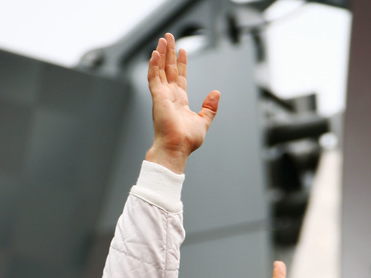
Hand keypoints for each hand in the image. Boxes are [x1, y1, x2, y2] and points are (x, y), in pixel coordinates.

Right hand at [145, 33, 220, 173]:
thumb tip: (216, 93)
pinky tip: (156, 53)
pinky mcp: (157, 97)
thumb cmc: (187, 140)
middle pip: (168, 69)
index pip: (179, 77)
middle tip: (169, 36)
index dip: (180, 63)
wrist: (177, 148)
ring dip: (161, 53)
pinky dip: (154, 65)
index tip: (182, 50)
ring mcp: (162, 95)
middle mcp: (169, 96)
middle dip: (169, 52)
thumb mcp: (203, 120)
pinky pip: (154, 77)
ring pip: (160, 69)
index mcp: (180, 101)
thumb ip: (210, 107)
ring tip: (163, 39)